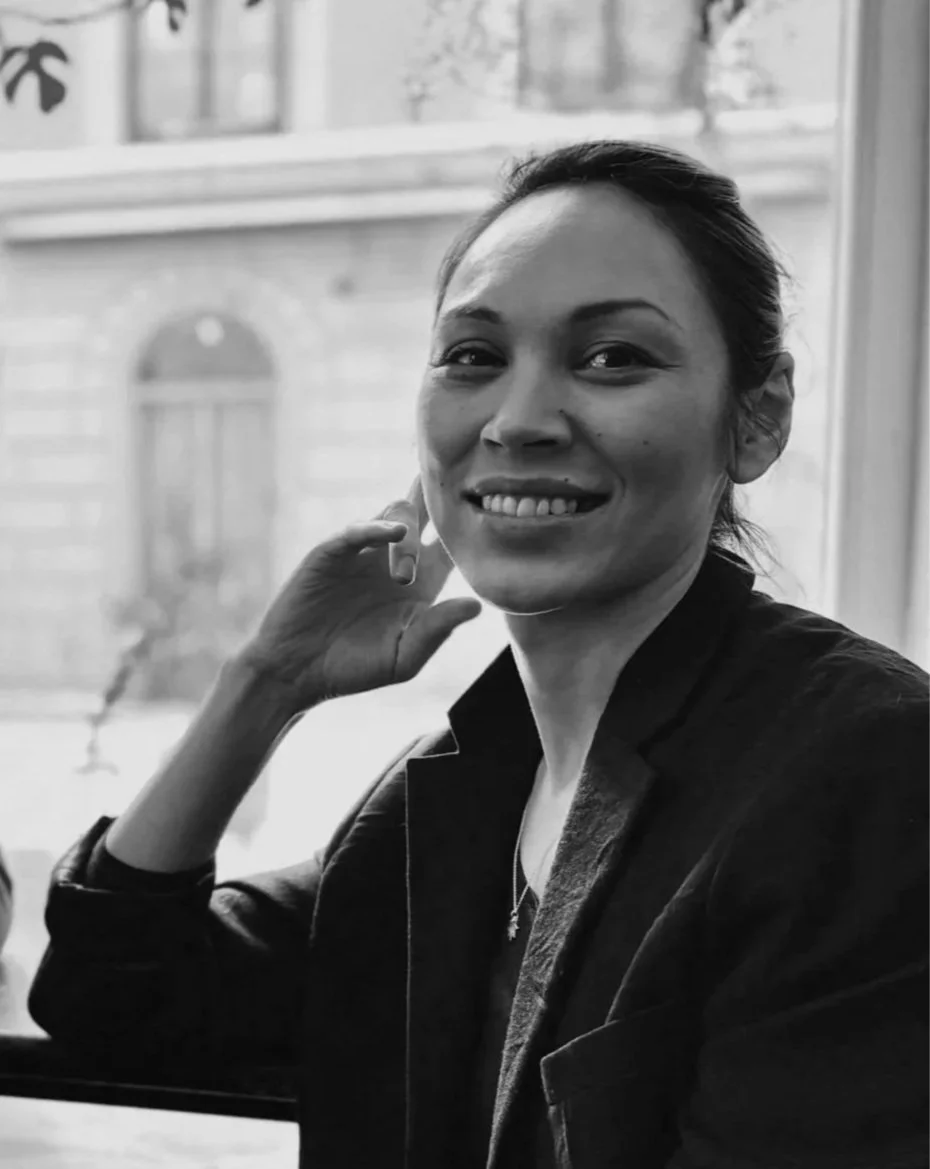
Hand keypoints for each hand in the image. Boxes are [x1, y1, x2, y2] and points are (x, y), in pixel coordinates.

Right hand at [236, 477, 480, 712]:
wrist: (298, 672)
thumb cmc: (355, 668)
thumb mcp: (405, 657)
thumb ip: (438, 630)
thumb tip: (476, 606)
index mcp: (422, 583)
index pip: (452, 545)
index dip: (470, 527)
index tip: (494, 508)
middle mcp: (395, 560)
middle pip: (427, 515)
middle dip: (442, 496)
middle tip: (464, 478)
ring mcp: (363, 553)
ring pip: (396, 515)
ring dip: (408, 530)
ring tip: (404, 570)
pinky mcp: (331, 554)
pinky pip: (356, 532)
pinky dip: (375, 526)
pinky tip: (392, 532)